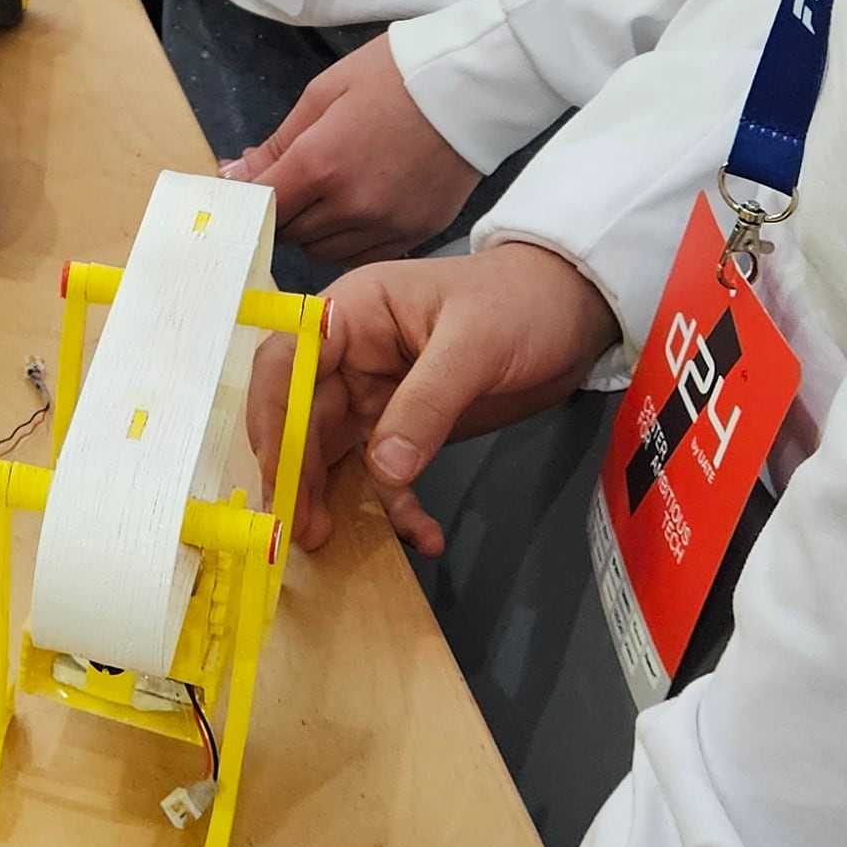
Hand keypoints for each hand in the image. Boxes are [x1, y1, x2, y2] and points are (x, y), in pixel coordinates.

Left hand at [230, 33, 483, 262]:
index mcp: (322, 163)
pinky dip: (348, 240)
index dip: (249, 200)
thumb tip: (233, 176)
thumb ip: (277, 144)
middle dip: (282, 212)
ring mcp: (387, 226)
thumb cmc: (392, 75)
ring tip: (326, 194)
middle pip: (291, 234)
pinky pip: (363, 255)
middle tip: (292, 183)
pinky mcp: (416, 235)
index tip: (247, 191)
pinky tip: (354, 210)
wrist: (469, 83)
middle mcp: (352, 205)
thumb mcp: (322, 93)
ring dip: (313, 230)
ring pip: (324, 252)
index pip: (265, 206)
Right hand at [252, 240, 614, 554]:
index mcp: (352, 313)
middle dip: (297, 471)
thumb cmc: (519, 304)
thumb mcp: (475, 345)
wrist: (572, 312)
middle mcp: (349, 353)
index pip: (287, 361)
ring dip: (332, 497)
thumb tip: (384, 469)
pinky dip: (396, 507)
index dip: (274, 417)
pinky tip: (423, 537)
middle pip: (301, 414)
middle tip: (304, 528)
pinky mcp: (403, 425)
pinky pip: (383, 473)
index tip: (279, 474)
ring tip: (331, 542)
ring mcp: (374, 392)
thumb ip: (427, 403)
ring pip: (334, 451)